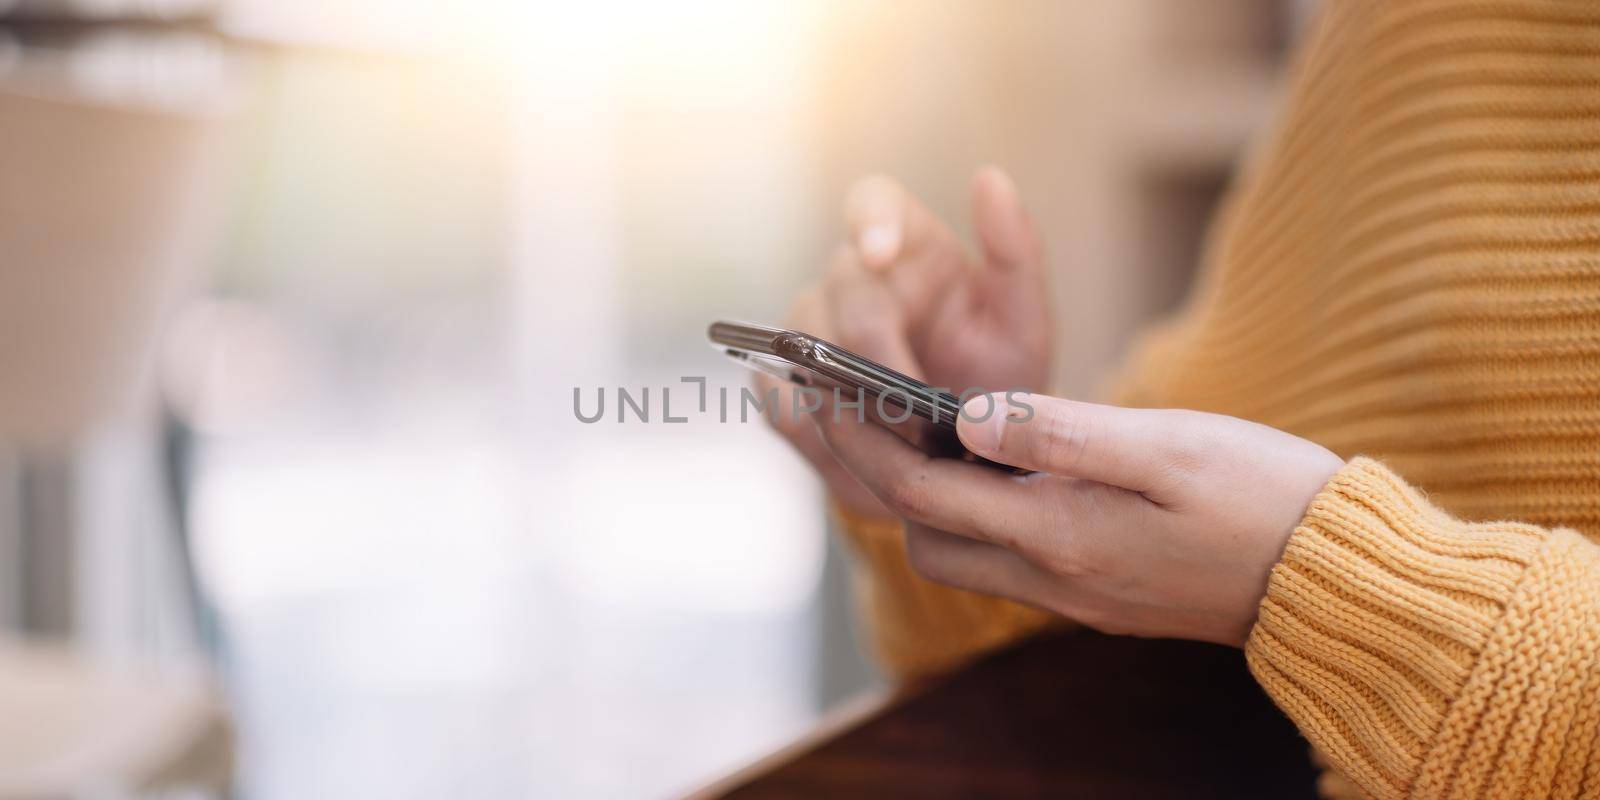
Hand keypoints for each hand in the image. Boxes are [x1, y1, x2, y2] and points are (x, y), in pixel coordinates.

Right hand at [762, 168, 1052, 515]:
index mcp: (909, 244)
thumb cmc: (998, 375)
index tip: (880, 252)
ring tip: (892, 441)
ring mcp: (810, 327)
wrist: (968, 451)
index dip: (869, 222)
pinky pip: (779, 400)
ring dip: (844, 394)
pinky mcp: (784, 381)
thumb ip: (1015, 254)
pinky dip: (816, 432)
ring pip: (800, 344)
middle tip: (912, 399)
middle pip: (840, 292)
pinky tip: (856, 460)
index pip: (872, 202)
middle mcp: (851, 276)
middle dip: (875, 350)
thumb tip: (990, 178)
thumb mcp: (1023, 322)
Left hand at [814, 391, 1343, 646]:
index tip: (831, 392)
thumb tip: (965, 413)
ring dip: (932, 499)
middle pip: (927, 537)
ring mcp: (1075, 593)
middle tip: (869, 408)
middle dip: (884, 478)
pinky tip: (1000, 465)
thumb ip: (1061, 432)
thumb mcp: (1167, 449)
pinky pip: (1009, 558)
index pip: (921, 496)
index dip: (866, 443)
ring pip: (965, 553)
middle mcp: (1054, 576)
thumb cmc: (1262, 499)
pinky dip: (980, 513)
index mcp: (1059, 535)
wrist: (1335, 578)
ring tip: (927, 427)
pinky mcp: (1099, 594)